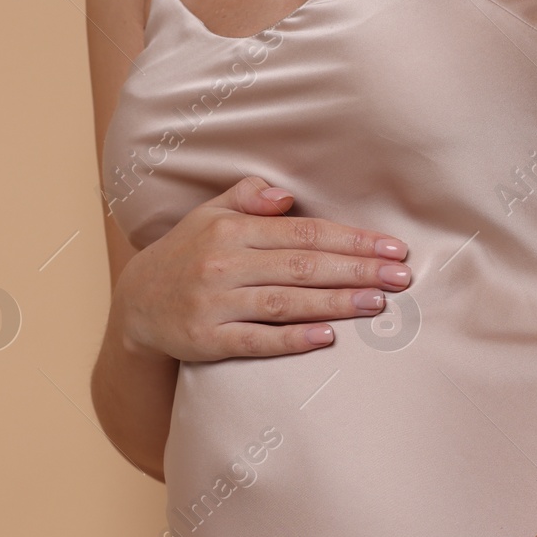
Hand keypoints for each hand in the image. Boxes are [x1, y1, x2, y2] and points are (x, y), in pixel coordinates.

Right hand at [113, 175, 412, 362]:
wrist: (136, 304)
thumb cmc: (186, 255)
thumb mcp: (210, 215)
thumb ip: (249, 197)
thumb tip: (287, 196)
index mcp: (232, 229)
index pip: (304, 232)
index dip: (351, 239)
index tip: (390, 247)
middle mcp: (224, 263)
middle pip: (303, 266)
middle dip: (357, 270)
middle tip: (401, 276)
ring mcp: (215, 304)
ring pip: (286, 302)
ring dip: (335, 302)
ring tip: (377, 302)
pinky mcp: (208, 341)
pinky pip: (257, 340)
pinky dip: (292, 339)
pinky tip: (326, 336)